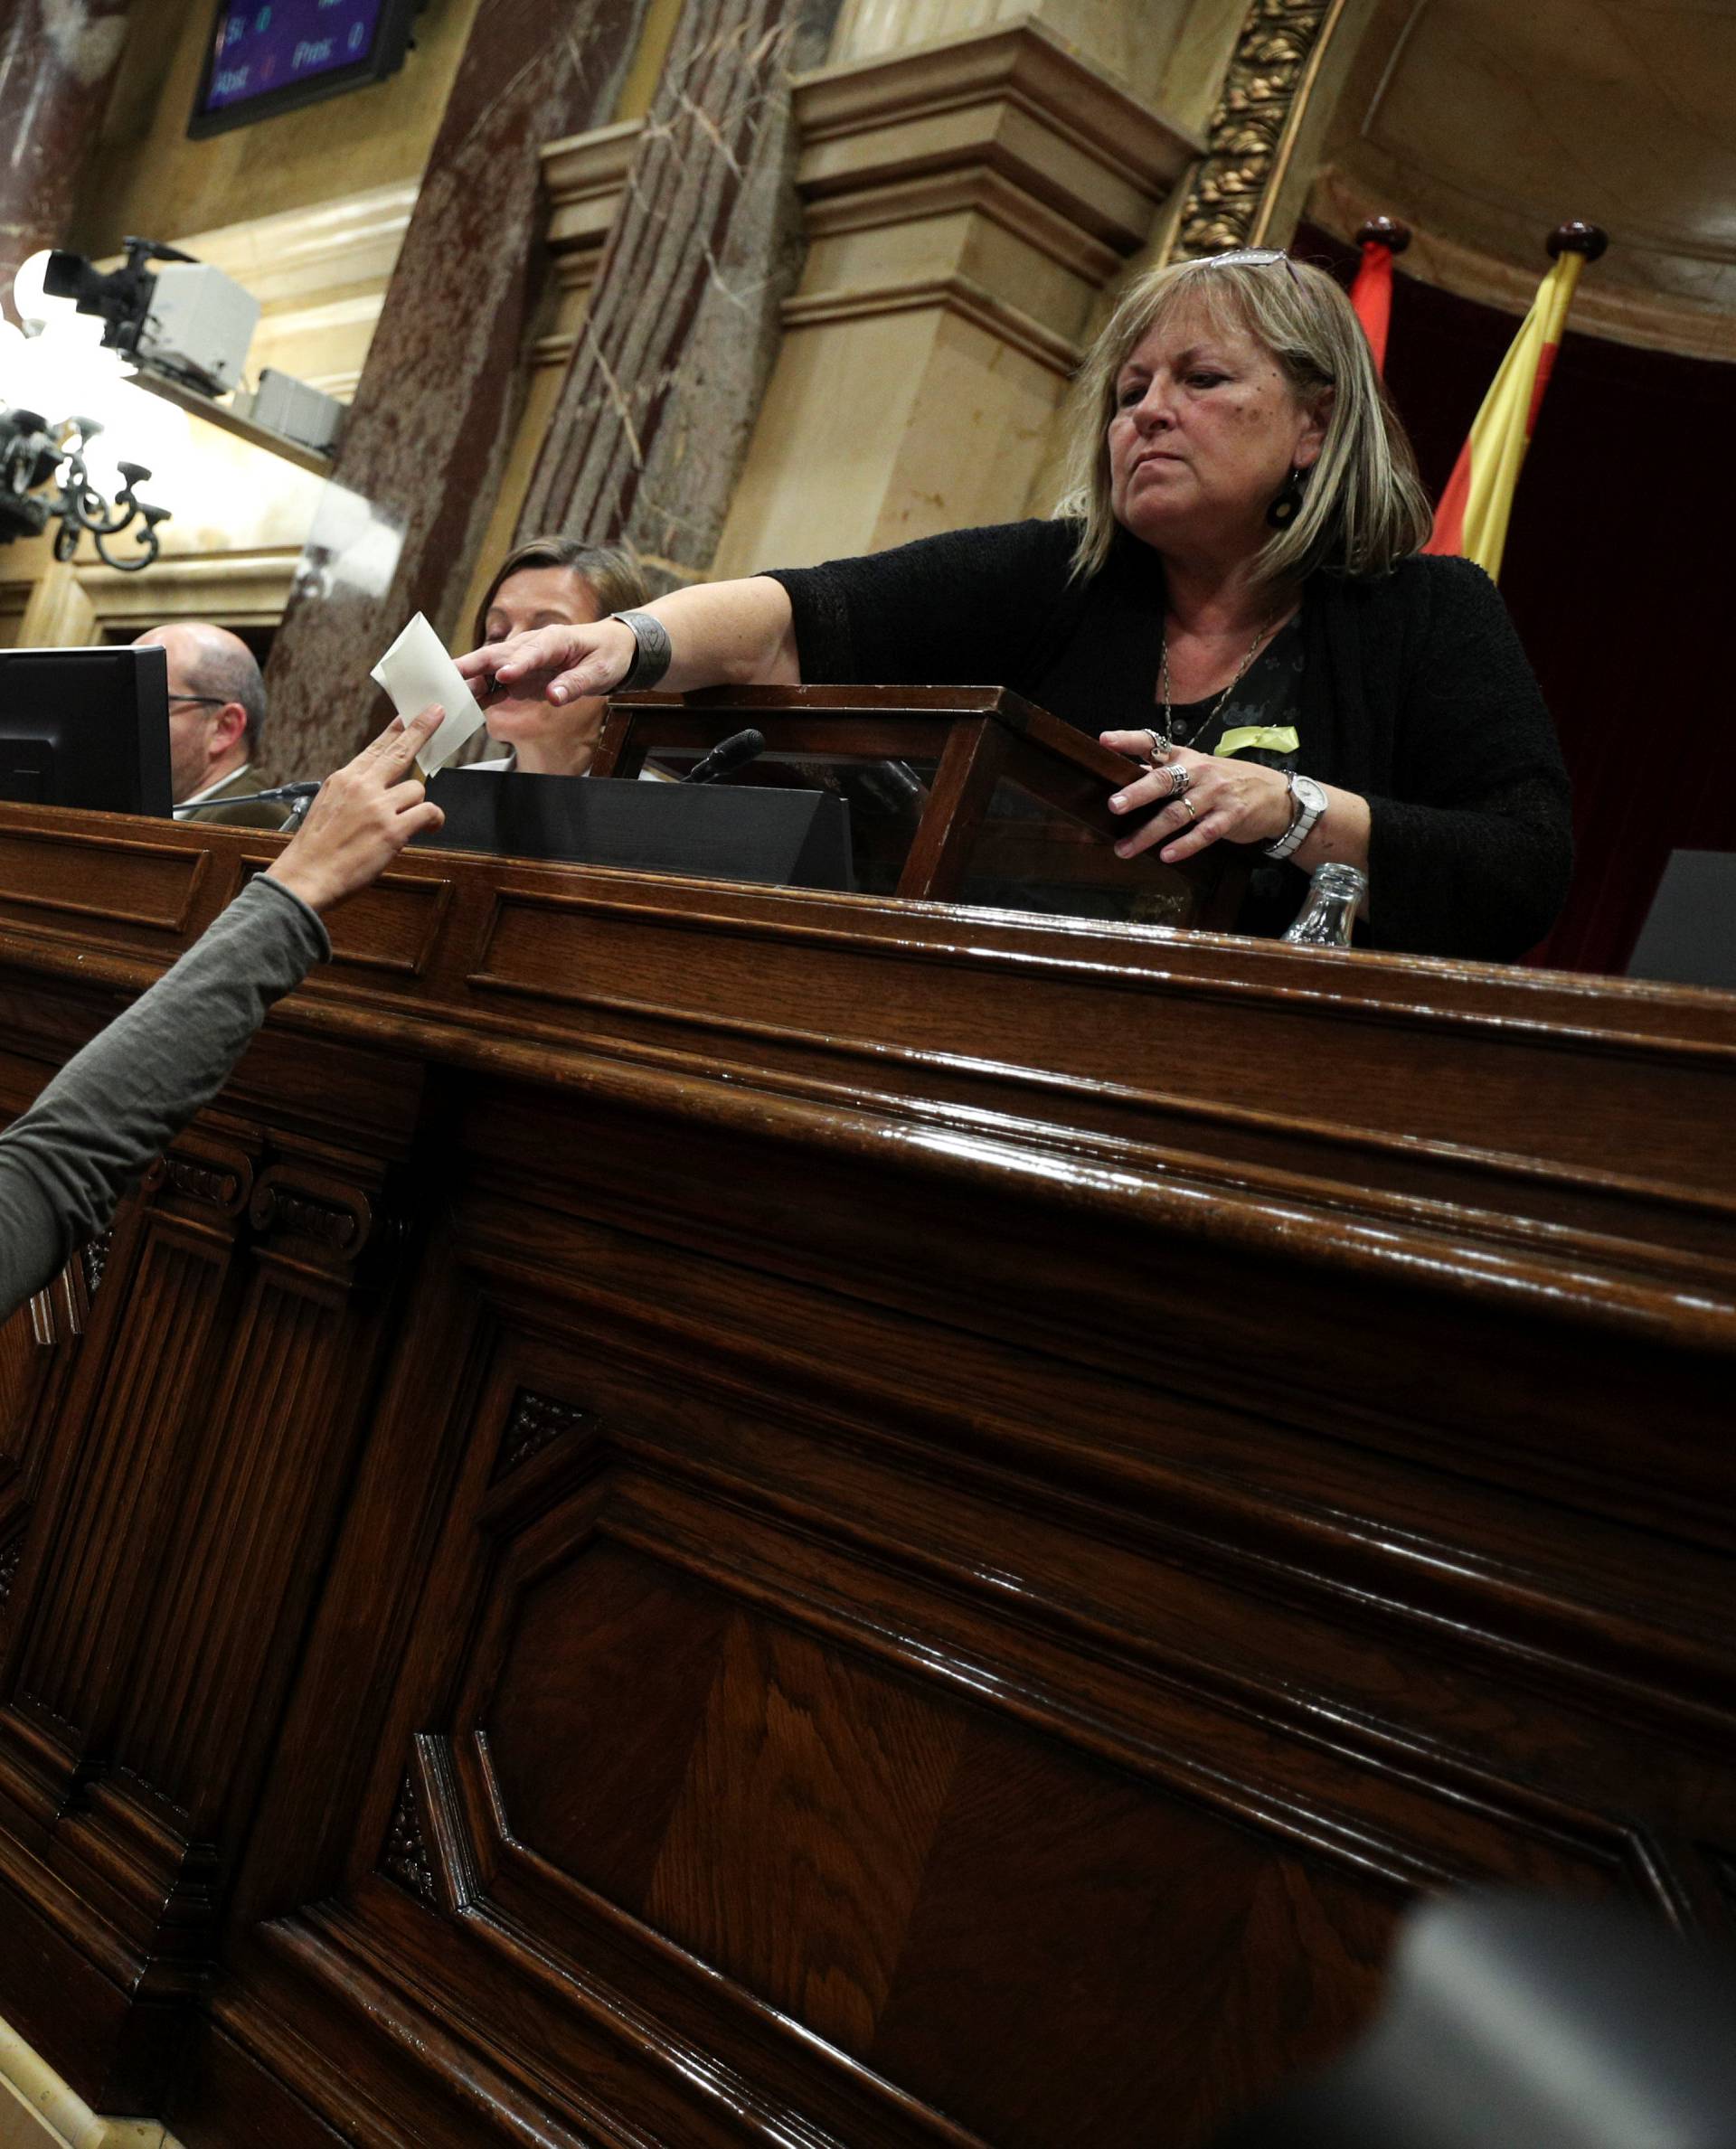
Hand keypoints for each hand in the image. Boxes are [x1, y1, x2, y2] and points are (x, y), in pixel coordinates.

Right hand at [264, 705, 444, 913]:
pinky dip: (434, 820)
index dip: (396, 730)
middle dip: (421, 729)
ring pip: (418, 789)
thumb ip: (354, 793)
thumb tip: (381, 790)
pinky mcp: (393, 829)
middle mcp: (361, 786)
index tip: (408, 715)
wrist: (305, 876)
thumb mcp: (328, 807)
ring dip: (417, 805)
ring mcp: (378, 806)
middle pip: (400, 750)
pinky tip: (430, 828)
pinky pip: (429, 812)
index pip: (376, 748)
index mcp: (343, 779)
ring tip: (407, 821)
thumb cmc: (316, 850)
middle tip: (436, 713)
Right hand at [457, 617, 640, 707]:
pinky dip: (479, 692)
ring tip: (446, 692)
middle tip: (449, 677)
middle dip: (473, 665)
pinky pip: (495, 683)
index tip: (504, 675)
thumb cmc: (606, 656)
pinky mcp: (519, 674)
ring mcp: (522, 659)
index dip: (517, 663)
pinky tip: (462, 703)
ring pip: (490, 668)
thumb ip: (575, 684)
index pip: (532, 651)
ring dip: (468, 680)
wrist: (609, 648)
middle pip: (498, 654)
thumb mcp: (599, 671)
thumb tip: (554, 697)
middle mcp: (531, 646)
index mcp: (554, 640)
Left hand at [1100, 729, 1292, 863]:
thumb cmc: (1226, 781)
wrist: (1275, 795)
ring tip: (1125, 849)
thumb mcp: (1197, 769)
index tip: (1104, 740)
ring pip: (1178, 813)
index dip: (1129, 741)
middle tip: (1113, 805)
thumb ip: (1165, 773)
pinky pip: (1204, 832)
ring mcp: (1216, 794)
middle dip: (1137, 793)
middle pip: (1163, 780)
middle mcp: (1199, 772)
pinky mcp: (1231, 816)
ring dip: (1149, 833)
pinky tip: (1166, 855)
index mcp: (1185, 757)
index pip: (1154, 743)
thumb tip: (1126, 775)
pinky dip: (1185, 845)